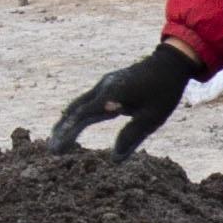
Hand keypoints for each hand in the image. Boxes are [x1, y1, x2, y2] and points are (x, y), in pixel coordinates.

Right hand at [50, 43, 198, 158]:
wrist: (170, 63)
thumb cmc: (163, 91)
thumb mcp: (152, 118)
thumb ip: (132, 136)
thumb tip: (114, 159)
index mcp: (111, 95)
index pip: (82, 116)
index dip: (68, 133)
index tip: (57, 148)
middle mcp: (103, 87)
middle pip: (75, 110)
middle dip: (63, 130)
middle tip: (52, 150)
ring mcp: (104, 84)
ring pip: (79, 103)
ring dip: (67, 121)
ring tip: (56, 137)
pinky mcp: (108, 84)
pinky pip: (87, 100)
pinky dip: (77, 113)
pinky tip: (74, 122)